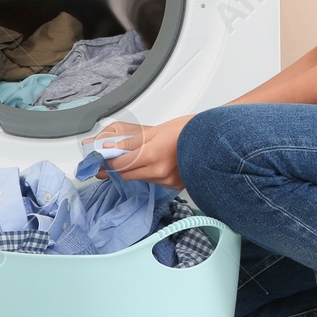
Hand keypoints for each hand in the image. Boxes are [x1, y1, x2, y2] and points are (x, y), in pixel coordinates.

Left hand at [80, 115, 194, 189]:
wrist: (213, 140)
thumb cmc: (188, 130)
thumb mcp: (155, 130)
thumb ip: (131, 141)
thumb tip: (111, 146)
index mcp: (151, 154)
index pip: (119, 165)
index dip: (109, 161)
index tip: (103, 157)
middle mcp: (158, 171)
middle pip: (127, 175)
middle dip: (120, 167)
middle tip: (116, 158)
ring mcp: (166, 180)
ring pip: (140, 178)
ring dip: (136, 169)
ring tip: (144, 156)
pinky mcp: (174, 185)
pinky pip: (154, 181)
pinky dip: (151, 173)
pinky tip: (158, 162)